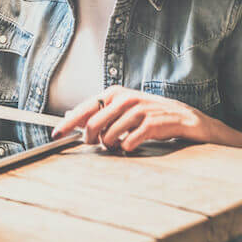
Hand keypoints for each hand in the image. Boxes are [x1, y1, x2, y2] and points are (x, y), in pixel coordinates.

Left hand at [51, 85, 241, 151]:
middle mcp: (125, 98)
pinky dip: (126, 147)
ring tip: (119, 144)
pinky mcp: (153, 123)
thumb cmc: (150, 116)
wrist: (186, 120)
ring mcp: (139, 110)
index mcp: (114, 93)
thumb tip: (68, 115)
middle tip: (98, 145)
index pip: (83, 109)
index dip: (67, 124)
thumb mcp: (122, 109)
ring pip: (108, 136)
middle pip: (92, 125)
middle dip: (91, 140)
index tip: (55, 136)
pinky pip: (128, 142)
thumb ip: (97, 112)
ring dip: (110, 146)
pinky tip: (131, 145)